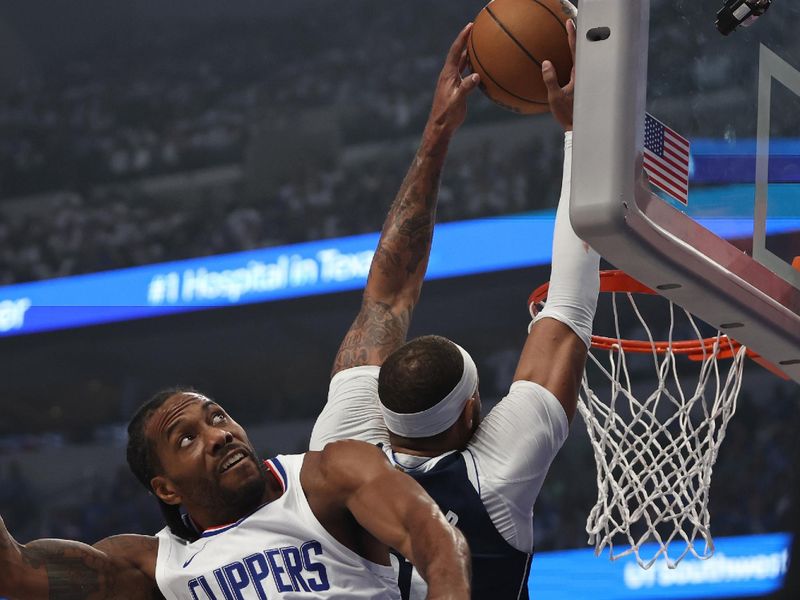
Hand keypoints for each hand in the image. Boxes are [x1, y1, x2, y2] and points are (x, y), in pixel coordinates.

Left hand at [423, 23, 480, 144]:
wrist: (439, 127)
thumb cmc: (447, 115)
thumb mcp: (457, 101)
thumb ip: (466, 88)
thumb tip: (476, 76)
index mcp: (448, 75)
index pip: (455, 52)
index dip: (462, 38)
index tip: (470, 26)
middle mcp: (448, 75)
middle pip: (457, 53)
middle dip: (465, 40)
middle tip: (474, 29)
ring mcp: (450, 81)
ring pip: (460, 62)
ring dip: (467, 51)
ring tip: (476, 42)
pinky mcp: (454, 88)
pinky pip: (462, 72)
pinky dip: (469, 65)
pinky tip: (476, 65)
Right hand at [542, 19, 576, 131]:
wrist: (577, 125)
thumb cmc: (568, 113)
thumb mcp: (556, 97)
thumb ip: (550, 79)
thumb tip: (546, 63)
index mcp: (580, 74)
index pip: (576, 49)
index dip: (572, 35)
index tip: (569, 23)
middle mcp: (583, 73)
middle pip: (581, 49)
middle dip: (575, 35)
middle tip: (570, 23)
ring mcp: (583, 78)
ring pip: (580, 56)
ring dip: (575, 45)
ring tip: (570, 34)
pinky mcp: (580, 83)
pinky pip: (576, 65)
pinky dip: (572, 56)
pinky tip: (567, 56)